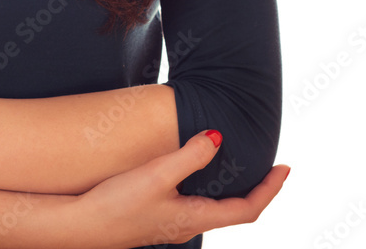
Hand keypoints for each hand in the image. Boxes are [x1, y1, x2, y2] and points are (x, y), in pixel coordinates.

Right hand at [71, 131, 288, 248]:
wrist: (80, 227)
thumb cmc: (117, 204)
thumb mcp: (156, 175)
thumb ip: (189, 156)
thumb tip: (218, 137)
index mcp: (195, 218)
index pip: (246, 210)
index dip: (269, 190)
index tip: (285, 169)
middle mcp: (187, 226)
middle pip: (234, 211)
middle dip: (254, 190)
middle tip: (268, 166)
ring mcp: (170, 225)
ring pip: (212, 209)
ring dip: (230, 190)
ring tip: (237, 166)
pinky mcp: (155, 218)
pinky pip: (192, 204)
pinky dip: (205, 188)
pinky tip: (194, 174)